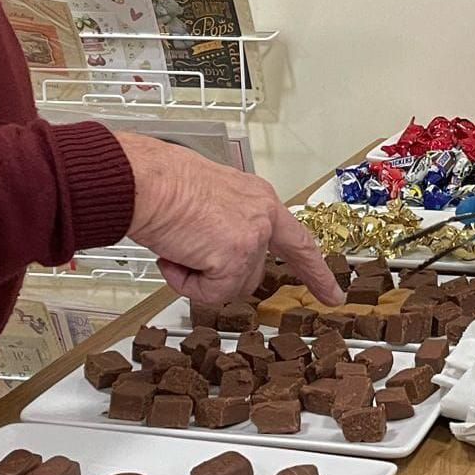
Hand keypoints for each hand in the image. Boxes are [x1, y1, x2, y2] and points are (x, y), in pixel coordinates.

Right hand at [115, 132, 344, 308]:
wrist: (142, 181)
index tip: (332, 293)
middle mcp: (262, 216)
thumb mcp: (208, 197)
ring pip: (231, 286)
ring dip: (197, 277)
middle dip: (219, 275)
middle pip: (252, 273)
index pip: (298, 240)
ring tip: (176, 246)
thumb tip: (212, 245)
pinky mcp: (234, 257)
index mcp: (257, 199)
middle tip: (186, 257)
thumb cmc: (161, 181)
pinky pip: (210, 293)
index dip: (315, 271)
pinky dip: (186, 283)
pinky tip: (173, 256)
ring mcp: (252, 237)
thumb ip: (224, 222)